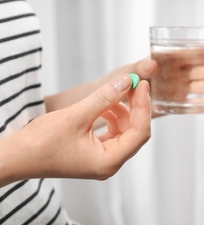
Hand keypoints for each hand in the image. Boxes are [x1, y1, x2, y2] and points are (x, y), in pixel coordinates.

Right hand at [0, 74, 150, 185]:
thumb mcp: (76, 116)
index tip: (142, 86)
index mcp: (109, 161)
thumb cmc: (40, 144)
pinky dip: (112, 116)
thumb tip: (127, 81)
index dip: (144, 107)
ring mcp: (103, 159)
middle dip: (135, 107)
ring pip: (124, 130)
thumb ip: (105, 98)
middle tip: (132, 84)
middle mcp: (109, 163)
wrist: (17, 157)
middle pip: (135, 131)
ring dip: (122, 110)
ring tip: (113, 93)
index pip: (140, 133)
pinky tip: (104, 105)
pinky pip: (112, 132)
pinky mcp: (95, 152)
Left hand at [102, 47, 203, 113]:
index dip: (202, 52)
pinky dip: (201, 103)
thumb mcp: (124, 73)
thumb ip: (137, 69)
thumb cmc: (113, 83)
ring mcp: (168, 92)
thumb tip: (152, 64)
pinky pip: (186, 105)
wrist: (106, 105)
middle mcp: (167, 77)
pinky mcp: (167, 107)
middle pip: (193, 70)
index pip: (185, 55)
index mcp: (159, 64)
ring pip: (193, 86)